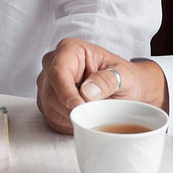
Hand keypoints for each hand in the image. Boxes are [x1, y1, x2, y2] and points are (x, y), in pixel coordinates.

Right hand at [35, 38, 166, 133]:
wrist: (124, 89)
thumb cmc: (122, 77)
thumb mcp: (125, 75)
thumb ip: (108, 80)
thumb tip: (88, 90)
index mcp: (70, 49)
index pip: (58, 71)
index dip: (66, 92)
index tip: (79, 106)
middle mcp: (53, 64)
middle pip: (51, 92)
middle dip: (71, 107)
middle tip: (95, 110)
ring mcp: (47, 83)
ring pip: (49, 107)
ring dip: (71, 116)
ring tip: (93, 111)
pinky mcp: (47, 101)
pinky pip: (51, 118)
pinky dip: (68, 123)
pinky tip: (84, 116)